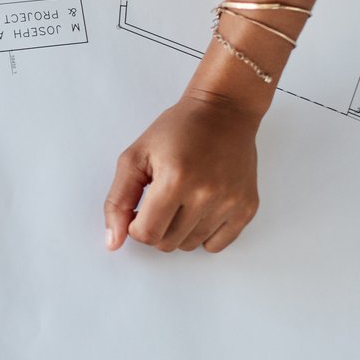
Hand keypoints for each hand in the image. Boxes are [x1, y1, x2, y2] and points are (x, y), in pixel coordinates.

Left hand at [103, 90, 263, 253]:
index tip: (140, 208)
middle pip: (167, 243)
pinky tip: (201, 208)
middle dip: (156, 227)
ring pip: (190, 246)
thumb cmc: (179, 130)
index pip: (146, 234)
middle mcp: (206, 194)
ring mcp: (230, 203)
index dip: (135, 225)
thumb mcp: (135, 157)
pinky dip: (203, 233)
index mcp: (175, 179)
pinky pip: (215, 245)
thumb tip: (113, 242)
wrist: (223, 113)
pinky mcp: (246, 208)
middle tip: (161, 199)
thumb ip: (118, 201)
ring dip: (179, 230)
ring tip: (183, 199)